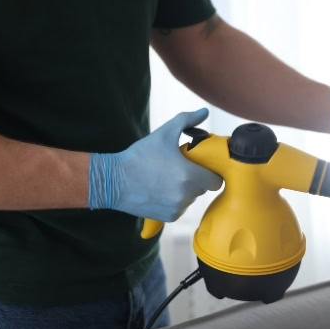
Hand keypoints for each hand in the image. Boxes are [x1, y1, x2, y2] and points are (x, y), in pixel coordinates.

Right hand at [88, 108, 221, 221]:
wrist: (113, 181)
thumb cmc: (139, 156)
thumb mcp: (164, 134)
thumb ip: (187, 120)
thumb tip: (204, 111)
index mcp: (189, 176)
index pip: (216, 181)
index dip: (210, 172)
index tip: (201, 166)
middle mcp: (186, 195)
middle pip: (203, 188)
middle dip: (196, 179)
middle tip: (181, 168)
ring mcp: (177, 208)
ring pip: (191, 198)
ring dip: (185, 190)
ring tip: (168, 179)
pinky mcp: (169, 217)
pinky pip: (180, 208)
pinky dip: (174, 201)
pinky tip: (160, 191)